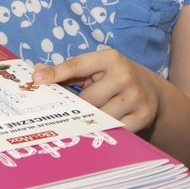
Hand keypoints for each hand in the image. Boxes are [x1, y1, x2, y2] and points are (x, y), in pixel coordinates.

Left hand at [32, 49, 160, 132]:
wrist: (152, 91)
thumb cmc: (115, 78)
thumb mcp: (95, 69)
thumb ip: (67, 71)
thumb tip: (37, 73)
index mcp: (109, 59)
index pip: (77, 65)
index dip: (56, 73)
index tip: (37, 80)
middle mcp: (123, 76)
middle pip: (87, 98)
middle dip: (78, 106)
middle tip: (72, 110)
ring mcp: (135, 97)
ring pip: (99, 116)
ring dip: (91, 119)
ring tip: (91, 116)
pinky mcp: (142, 116)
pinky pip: (114, 129)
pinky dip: (106, 129)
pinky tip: (105, 125)